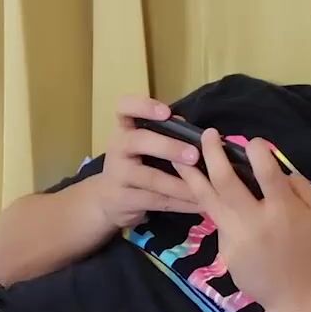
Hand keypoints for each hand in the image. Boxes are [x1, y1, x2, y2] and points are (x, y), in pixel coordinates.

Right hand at [94, 95, 201, 228]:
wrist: (106, 200)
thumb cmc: (134, 164)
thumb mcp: (143, 145)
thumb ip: (164, 133)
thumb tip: (190, 128)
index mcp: (125, 128)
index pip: (125, 108)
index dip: (144, 106)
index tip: (166, 113)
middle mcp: (118, 148)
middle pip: (139, 141)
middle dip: (168, 147)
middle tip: (194, 155)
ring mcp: (119, 175)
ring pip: (151, 178)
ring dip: (180, 183)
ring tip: (204, 187)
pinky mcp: (125, 199)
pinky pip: (157, 201)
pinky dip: (182, 204)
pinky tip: (201, 205)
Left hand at [176, 129, 310, 311]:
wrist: (296, 295)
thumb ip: (302, 186)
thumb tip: (277, 167)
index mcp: (284, 208)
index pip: (266, 171)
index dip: (256, 150)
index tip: (251, 142)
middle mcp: (256, 220)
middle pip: (226, 179)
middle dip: (213, 152)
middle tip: (207, 135)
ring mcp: (236, 235)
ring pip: (207, 198)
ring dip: (191, 175)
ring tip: (179, 156)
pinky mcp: (225, 249)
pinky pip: (216, 219)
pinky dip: (206, 202)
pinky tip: (195, 188)